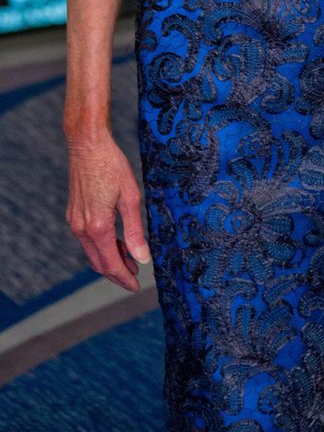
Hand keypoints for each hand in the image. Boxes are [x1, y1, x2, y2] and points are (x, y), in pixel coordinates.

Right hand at [66, 135, 150, 291]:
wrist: (88, 145)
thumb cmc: (112, 165)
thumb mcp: (130, 197)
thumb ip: (135, 231)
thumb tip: (143, 258)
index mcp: (97, 226)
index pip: (110, 264)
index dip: (124, 278)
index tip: (136, 286)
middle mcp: (81, 228)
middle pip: (99, 262)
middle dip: (117, 273)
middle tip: (135, 277)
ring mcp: (74, 222)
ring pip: (92, 252)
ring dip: (110, 259)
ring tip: (130, 259)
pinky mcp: (73, 214)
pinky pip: (88, 239)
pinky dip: (102, 246)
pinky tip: (116, 242)